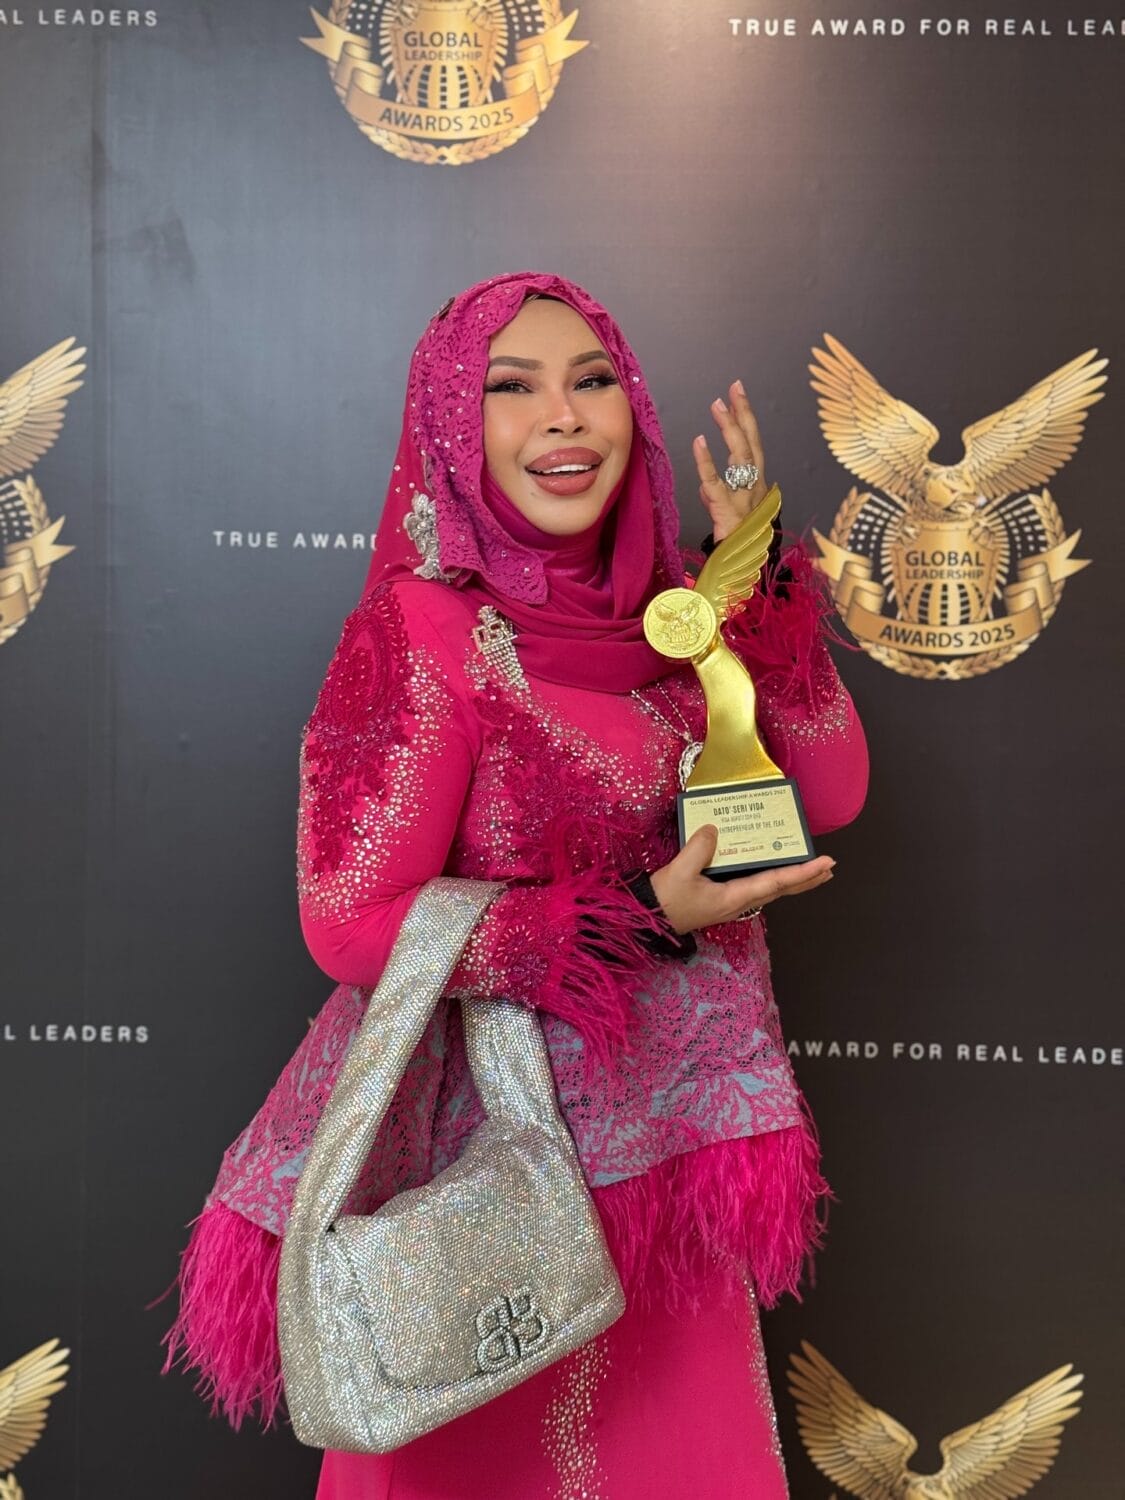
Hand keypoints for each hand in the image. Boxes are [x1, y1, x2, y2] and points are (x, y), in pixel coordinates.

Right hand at [649, 826, 834, 933]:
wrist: (647, 918)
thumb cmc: (664, 899)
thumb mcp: (679, 872)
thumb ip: (699, 848)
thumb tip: (715, 829)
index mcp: (734, 897)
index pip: (776, 882)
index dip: (803, 872)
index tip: (825, 863)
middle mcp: (739, 902)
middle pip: (781, 890)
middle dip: (807, 879)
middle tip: (830, 867)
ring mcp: (732, 902)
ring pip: (771, 890)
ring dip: (793, 880)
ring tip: (811, 870)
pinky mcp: (722, 898)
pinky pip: (756, 887)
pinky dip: (772, 878)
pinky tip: (772, 869)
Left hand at [692, 379, 769, 542]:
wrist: (743, 574)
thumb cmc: (736, 546)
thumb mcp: (726, 516)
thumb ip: (717, 497)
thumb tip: (706, 485)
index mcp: (758, 487)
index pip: (753, 446)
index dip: (746, 419)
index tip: (737, 395)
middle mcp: (757, 488)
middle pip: (752, 444)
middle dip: (743, 414)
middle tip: (733, 388)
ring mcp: (746, 499)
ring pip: (741, 457)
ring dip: (730, 429)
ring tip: (718, 405)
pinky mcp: (730, 511)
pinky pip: (717, 482)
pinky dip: (707, 462)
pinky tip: (700, 442)